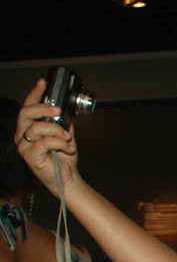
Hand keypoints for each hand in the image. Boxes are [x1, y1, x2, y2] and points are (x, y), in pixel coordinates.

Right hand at [15, 79, 81, 197]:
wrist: (68, 178)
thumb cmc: (64, 158)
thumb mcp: (65, 135)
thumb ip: (63, 122)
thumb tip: (67, 108)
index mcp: (29, 128)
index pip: (27, 106)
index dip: (34, 93)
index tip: (43, 83)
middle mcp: (22, 135)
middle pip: (25, 113)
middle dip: (43, 109)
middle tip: (58, 111)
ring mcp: (24, 146)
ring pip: (37, 128)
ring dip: (57, 131)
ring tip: (67, 139)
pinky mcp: (30, 157)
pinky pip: (45, 142)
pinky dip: (60, 143)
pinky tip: (67, 148)